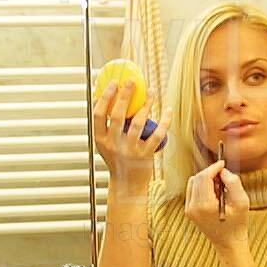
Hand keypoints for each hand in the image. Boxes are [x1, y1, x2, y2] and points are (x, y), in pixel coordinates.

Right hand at [92, 75, 166, 191]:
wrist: (127, 184)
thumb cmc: (117, 160)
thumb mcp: (105, 143)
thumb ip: (106, 125)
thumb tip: (108, 97)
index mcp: (100, 140)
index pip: (98, 114)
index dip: (105, 96)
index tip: (114, 82)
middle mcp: (113, 144)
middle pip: (117, 115)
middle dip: (125, 95)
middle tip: (133, 81)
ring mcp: (129, 150)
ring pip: (138, 123)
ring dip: (146, 105)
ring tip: (151, 92)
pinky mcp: (145, 155)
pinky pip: (156, 135)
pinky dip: (164, 121)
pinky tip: (168, 110)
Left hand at [184, 159, 249, 247]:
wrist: (229, 243)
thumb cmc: (238, 224)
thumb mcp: (242, 202)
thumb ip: (233, 183)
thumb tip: (223, 171)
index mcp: (205, 206)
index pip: (204, 177)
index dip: (214, 167)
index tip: (223, 163)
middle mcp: (193, 207)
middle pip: (197, 178)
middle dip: (210, 172)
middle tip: (224, 176)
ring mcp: (189, 210)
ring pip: (193, 182)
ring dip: (206, 179)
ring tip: (220, 187)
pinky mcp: (189, 211)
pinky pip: (192, 190)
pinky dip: (202, 186)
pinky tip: (214, 193)